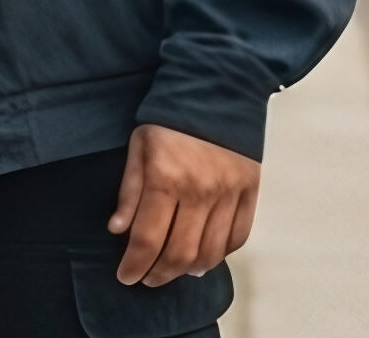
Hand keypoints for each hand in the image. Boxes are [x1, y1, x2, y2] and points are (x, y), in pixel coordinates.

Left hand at [108, 123, 258, 285]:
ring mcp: (229, 193)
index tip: (126, 276)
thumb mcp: (139, 147)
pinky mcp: (250, 191)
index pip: (148, 240)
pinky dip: (220, 254)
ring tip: (174, 271)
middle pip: (179, 253)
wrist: (217, 91)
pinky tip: (205, 256)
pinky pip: (238, 236)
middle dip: (159, 275)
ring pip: (210, 252)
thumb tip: (118, 230)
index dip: (134, 265)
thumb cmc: (170, 121)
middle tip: (147, 278)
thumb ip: (130, 191)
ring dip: (189, 270)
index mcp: (166, 179)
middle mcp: (200, 191)